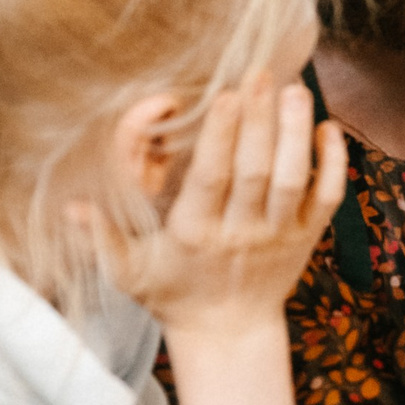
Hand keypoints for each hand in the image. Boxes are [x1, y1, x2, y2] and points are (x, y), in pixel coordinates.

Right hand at [85, 74, 345, 340]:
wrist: (229, 331)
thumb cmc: (172, 293)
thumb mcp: (128, 272)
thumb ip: (101, 238)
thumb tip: (71, 206)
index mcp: (195, 234)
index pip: (212, 178)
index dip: (221, 136)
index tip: (225, 94)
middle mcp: (241, 232)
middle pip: (256, 170)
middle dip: (260, 120)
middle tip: (263, 74)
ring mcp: (280, 234)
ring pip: (294, 179)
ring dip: (296, 133)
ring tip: (297, 90)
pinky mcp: (309, 236)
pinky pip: (328, 196)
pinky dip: (334, 162)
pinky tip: (329, 127)